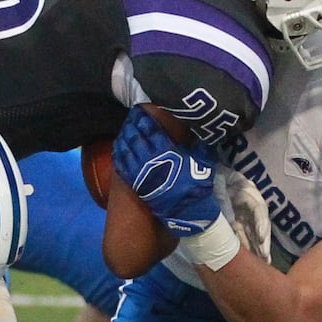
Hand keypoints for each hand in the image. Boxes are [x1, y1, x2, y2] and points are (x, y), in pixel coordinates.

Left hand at [112, 108, 220, 236]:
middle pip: (136, 137)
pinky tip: (118, 148)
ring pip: (127, 150)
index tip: (141, 110)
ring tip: (124, 129)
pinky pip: (122, 166)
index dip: (145, 119)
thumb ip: (200, 146)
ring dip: (124, 137)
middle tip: (130, 116)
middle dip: (132, 125)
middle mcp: (150, 158)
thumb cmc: (195, 185)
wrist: (186, 211)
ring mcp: (141, 171)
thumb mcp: (203, 162)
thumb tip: (201, 132)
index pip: (152, 130)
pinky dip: (119, 155)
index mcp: (166, 151)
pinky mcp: (135, 182)